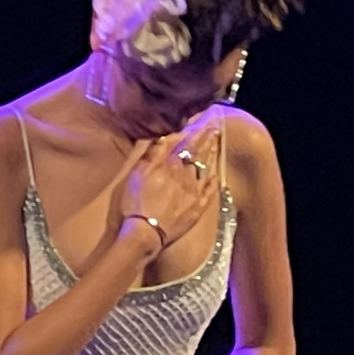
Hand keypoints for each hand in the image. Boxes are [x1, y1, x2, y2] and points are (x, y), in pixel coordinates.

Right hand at [116, 112, 225, 273]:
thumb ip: (152, 153)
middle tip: (215, 128)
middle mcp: (185, 175)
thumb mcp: (137, 174)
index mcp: (169, 165)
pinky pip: (209, 192)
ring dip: (211, 155)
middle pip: (198, 154)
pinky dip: (214, 182)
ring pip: (205, 168)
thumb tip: (163, 134)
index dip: (195, 132)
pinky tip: (217, 175)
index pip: (185, 143)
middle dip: (206, 140)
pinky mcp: (197, 208)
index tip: (203, 121)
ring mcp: (193, 192)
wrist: (146, 233)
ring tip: (216, 144)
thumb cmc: (136, 204)